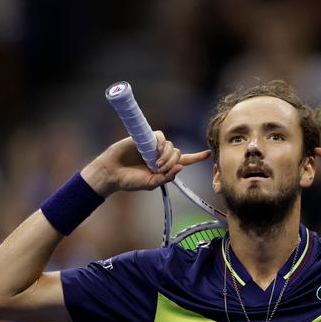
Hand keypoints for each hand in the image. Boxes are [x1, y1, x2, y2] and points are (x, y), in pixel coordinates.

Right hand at [81, 131, 210, 196]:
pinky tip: (153, 152)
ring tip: (154, 164)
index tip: (208, 154)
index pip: (184, 160)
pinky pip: (160, 137)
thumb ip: (166, 178)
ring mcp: (153, 146)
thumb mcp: (150, 184)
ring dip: (166, 155)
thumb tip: (181, 167)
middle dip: (173, 162)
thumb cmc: (130, 181)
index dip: (197, 157)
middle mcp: (161, 155)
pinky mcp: (145, 138)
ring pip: (170, 145)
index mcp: (165, 166)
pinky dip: (161, 144)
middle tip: (160, 169)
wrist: (112, 173)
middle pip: (178, 153)